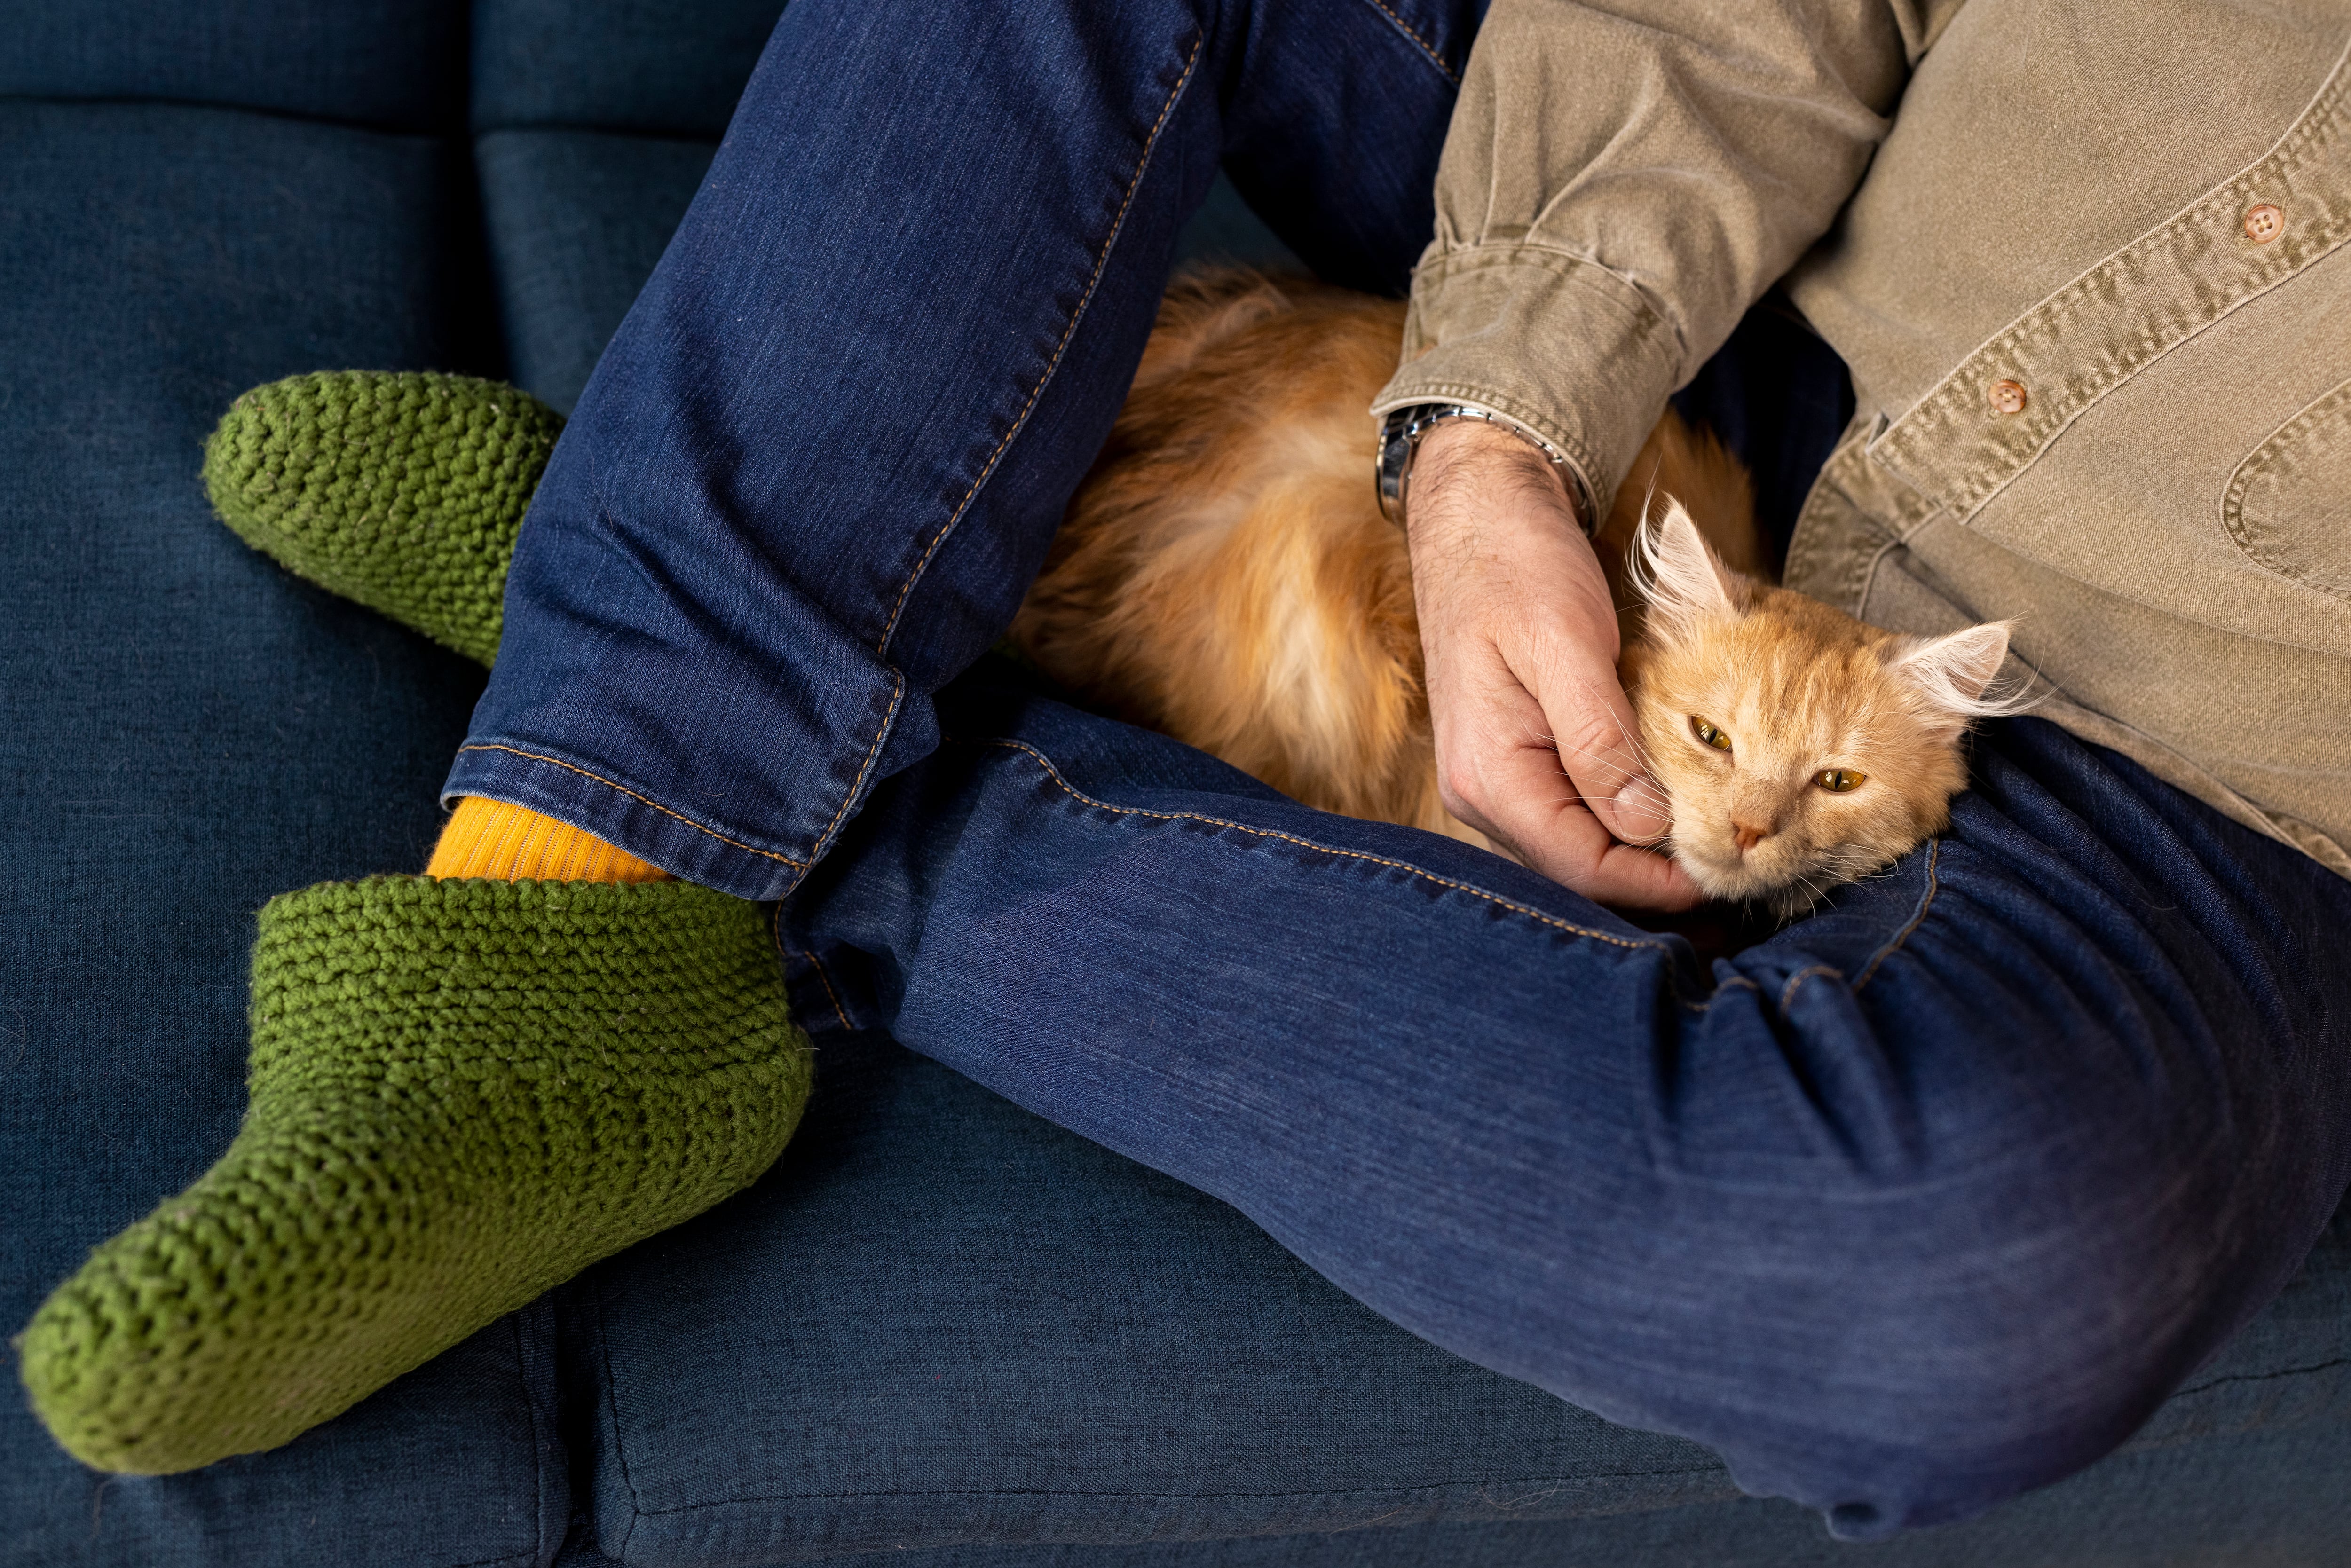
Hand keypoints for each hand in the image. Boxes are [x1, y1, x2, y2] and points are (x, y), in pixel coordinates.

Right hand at [1406, 420, 1700, 910]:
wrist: (1479, 512)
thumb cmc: (1518, 564)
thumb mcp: (1567, 644)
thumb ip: (1600, 737)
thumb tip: (1644, 822)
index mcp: (1488, 773)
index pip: (1577, 865)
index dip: (1652, 885)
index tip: (1723, 876)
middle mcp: (1483, 790)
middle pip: (1577, 868)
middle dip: (1651, 880)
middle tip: (1734, 875)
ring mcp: (1498, 777)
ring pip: (1578, 844)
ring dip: (1642, 855)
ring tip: (1714, 849)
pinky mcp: (1518, 756)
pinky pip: (1575, 811)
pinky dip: (1625, 820)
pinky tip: (1671, 810)